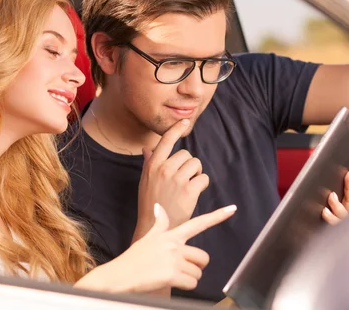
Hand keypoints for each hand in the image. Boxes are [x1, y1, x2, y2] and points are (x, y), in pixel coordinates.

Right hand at [75, 203, 236, 292]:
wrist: (121, 274)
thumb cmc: (135, 258)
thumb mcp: (148, 237)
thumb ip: (159, 224)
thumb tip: (159, 207)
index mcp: (171, 235)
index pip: (198, 223)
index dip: (217, 216)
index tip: (232, 209)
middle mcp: (174, 245)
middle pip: (203, 257)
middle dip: (196, 267)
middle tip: (181, 269)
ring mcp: (173, 259)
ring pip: (198, 272)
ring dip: (189, 278)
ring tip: (172, 275)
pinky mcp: (171, 274)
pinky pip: (191, 283)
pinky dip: (184, 286)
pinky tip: (170, 283)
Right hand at [133, 119, 209, 241]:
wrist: (156, 228)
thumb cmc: (151, 204)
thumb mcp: (145, 181)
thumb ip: (149, 163)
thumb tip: (147, 149)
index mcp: (152, 166)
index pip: (166, 141)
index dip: (176, 129)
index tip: (185, 121)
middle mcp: (164, 169)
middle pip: (187, 155)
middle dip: (190, 165)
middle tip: (185, 179)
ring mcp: (176, 180)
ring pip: (196, 165)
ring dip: (197, 174)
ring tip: (189, 187)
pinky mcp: (189, 190)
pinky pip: (203, 178)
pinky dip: (202, 185)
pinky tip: (193, 194)